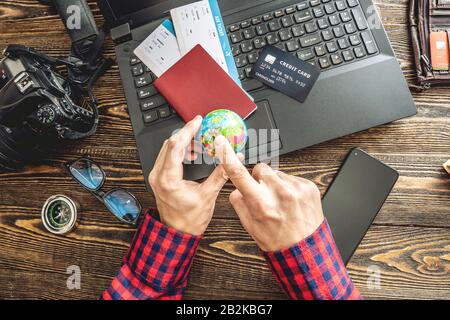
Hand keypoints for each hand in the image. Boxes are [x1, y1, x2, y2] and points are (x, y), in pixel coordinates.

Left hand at [149, 116, 228, 234]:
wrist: (177, 233)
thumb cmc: (189, 219)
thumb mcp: (208, 195)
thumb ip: (220, 174)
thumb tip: (231, 159)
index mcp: (169, 179)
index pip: (176, 145)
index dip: (188, 130)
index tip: (198, 121)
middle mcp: (158, 176)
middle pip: (170, 144)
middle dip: (186, 133)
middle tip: (201, 127)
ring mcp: (156, 177)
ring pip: (167, 149)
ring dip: (183, 142)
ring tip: (199, 142)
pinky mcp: (158, 178)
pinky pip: (166, 157)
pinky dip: (179, 151)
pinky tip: (191, 153)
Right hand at [214, 135, 323, 251]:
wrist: (305, 251)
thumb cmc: (277, 241)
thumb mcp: (250, 226)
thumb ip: (240, 203)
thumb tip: (237, 187)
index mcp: (261, 204)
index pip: (239, 174)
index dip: (227, 156)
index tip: (222, 142)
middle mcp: (279, 193)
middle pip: (260, 168)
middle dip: (259, 178)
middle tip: (265, 196)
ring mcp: (296, 188)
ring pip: (277, 172)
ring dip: (276, 183)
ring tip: (281, 202)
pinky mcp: (309, 186)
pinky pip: (292, 177)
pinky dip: (290, 187)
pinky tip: (292, 202)